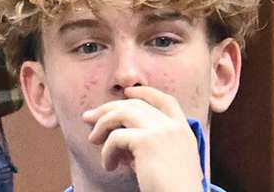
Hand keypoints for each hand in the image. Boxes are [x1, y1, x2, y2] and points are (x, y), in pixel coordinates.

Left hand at [82, 85, 204, 191]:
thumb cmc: (171, 189)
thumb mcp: (164, 161)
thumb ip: (147, 144)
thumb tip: (117, 137)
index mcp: (184, 131)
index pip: (165, 100)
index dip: (145, 92)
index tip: (126, 92)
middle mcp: (174, 127)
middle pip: (136, 104)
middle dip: (108, 109)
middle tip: (89, 117)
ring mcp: (161, 131)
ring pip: (122, 113)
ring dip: (102, 124)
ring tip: (93, 139)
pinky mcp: (147, 141)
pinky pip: (115, 138)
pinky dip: (107, 151)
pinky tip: (108, 165)